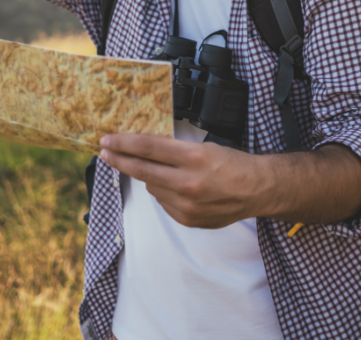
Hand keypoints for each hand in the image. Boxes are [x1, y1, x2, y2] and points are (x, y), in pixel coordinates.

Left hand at [98, 133, 265, 228]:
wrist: (256, 190)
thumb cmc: (232, 164)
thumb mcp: (204, 147)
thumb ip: (173, 151)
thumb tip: (143, 150)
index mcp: (193, 157)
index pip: (148, 148)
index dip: (123, 143)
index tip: (107, 140)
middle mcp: (188, 182)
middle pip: (142, 169)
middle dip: (119, 160)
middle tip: (105, 152)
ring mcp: (186, 204)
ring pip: (152, 186)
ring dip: (151, 177)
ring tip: (171, 173)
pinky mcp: (187, 219)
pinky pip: (163, 202)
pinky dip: (165, 193)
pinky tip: (179, 188)